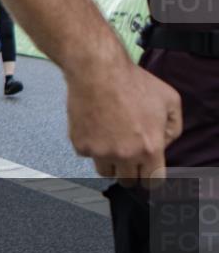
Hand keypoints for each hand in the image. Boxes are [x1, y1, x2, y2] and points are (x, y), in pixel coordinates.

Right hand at [66, 60, 181, 185]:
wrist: (96, 71)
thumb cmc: (133, 82)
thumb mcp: (169, 100)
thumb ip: (173, 128)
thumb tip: (164, 142)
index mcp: (150, 148)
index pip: (153, 181)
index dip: (151, 176)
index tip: (146, 170)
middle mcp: (125, 155)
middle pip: (128, 181)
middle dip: (130, 170)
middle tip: (127, 153)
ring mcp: (100, 152)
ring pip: (105, 171)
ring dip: (109, 160)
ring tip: (109, 139)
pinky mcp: (80, 145)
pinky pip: (87, 154)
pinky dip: (90, 144)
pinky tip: (93, 125)